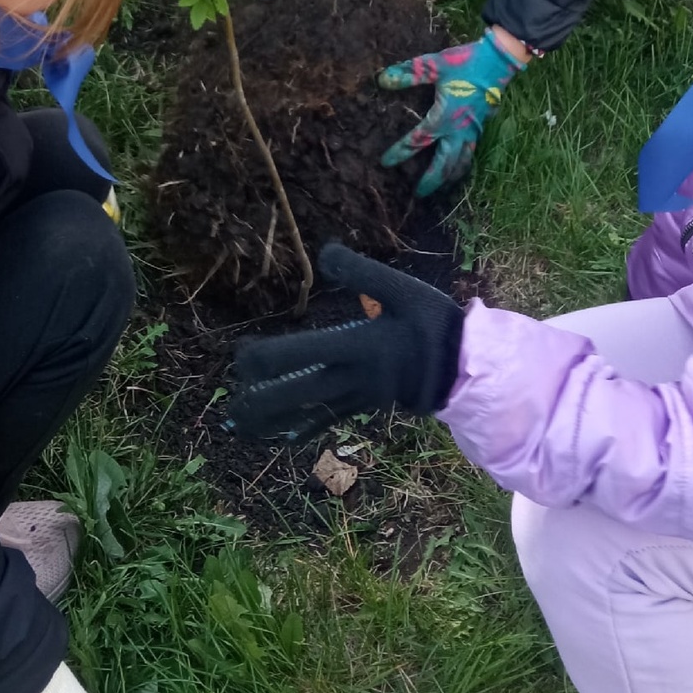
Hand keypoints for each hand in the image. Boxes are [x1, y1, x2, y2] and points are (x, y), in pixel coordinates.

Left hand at [228, 239, 463, 438]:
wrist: (464, 369)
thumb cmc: (432, 324)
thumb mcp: (402, 289)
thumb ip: (362, 272)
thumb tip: (324, 253)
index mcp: (356, 345)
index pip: (299, 355)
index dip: (265, 359)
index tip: (240, 357)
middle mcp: (351, 377)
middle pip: (294, 393)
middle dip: (259, 400)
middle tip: (228, 402)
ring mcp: (356, 397)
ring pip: (305, 413)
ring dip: (272, 420)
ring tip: (238, 426)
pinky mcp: (364, 406)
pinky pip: (326, 420)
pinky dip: (302, 429)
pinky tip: (283, 439)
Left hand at [379, 29, 527, 196]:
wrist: (500, 60)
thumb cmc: (466, 63)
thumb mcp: (435, 65)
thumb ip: (410, 73)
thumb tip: (383, 80)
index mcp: (444, 117)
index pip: (417, 140)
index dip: (400, 152)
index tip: (385, 162)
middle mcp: (459, 130)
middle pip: (444, 164)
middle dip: (431, 181)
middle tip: (418, 194)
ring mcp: (472, 130)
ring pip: (461, 163)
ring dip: (450, 178)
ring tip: (441, 188)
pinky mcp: (481, 127)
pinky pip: (471, 153)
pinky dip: (463, 164)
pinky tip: (459, 166)